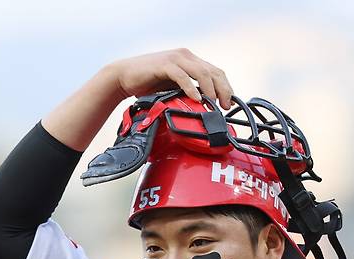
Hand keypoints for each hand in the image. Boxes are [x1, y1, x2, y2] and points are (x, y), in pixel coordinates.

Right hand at [109, 48, 233, 109]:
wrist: (125, 77)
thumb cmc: (148, 84)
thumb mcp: (173, 88)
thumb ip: (188, 92)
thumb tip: (204, 107)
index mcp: (190, 60)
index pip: (215, 71)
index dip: (225, 87)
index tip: (228, 103)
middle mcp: (185, 56)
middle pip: (212, 71)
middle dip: (222, 89)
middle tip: (225, 106)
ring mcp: (175, 59)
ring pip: (201, 72)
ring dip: (210, 89)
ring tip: (213, 103)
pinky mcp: (164, 64)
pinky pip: (182, 76)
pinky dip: (190, 88)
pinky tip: (196, 99)